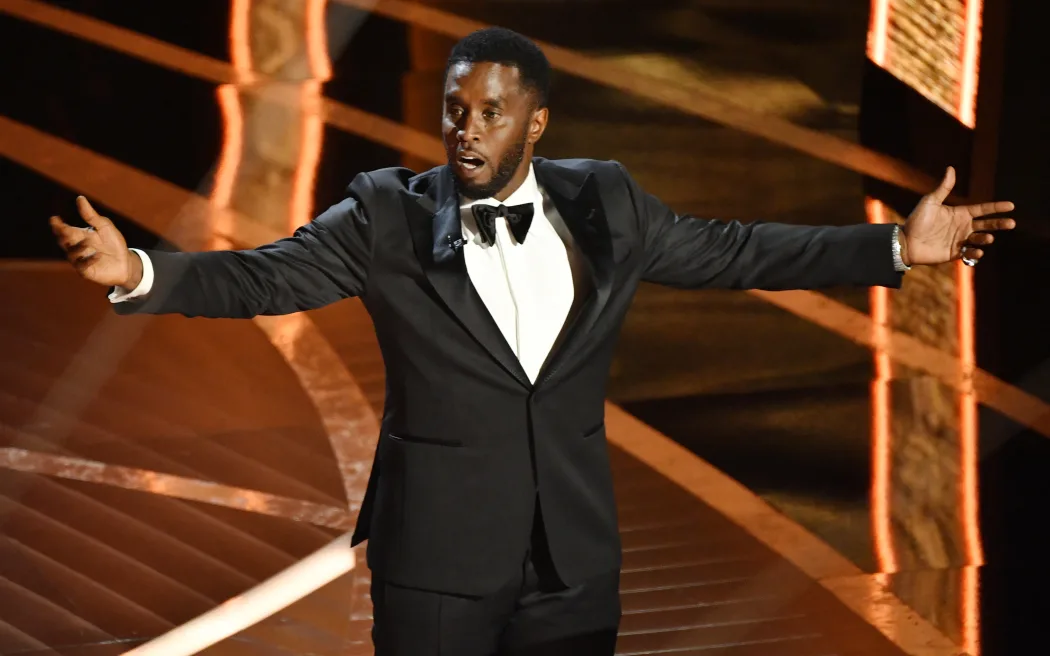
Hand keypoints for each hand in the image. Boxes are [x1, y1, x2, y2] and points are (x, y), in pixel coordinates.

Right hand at [50, 197, 140, 287]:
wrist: (126, 262)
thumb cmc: (114, 243)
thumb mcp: (104, 226)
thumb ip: (91, 215)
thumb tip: (80, 198)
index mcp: (79, 235)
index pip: (64, 230)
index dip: (58, 225)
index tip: (54, 219)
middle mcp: (76, 247)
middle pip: (63, 241)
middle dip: (62, 235)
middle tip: (65, 229)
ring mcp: (80, 260)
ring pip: (71, 254)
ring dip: (78, 247)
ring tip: (88, 242)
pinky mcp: (87, 271)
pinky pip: (83, 266)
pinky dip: (89, 260)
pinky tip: (98, 255)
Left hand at [900, 166, 1015, 265]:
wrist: (905, 241)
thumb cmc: (916, 220)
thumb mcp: (930, 202)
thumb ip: (943, 188)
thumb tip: (951, 168)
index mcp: (960, 213)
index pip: (982, 209)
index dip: (997, 207)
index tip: (1011, 205)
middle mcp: (962, 227)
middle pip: (987, 225)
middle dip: (999, 224)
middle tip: (1012, 223)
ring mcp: (959, 240)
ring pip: (980, 239)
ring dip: (986, 238)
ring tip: (987, 238)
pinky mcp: (954, 254)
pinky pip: (970, 254)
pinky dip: (975, 253)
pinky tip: (976, 250)